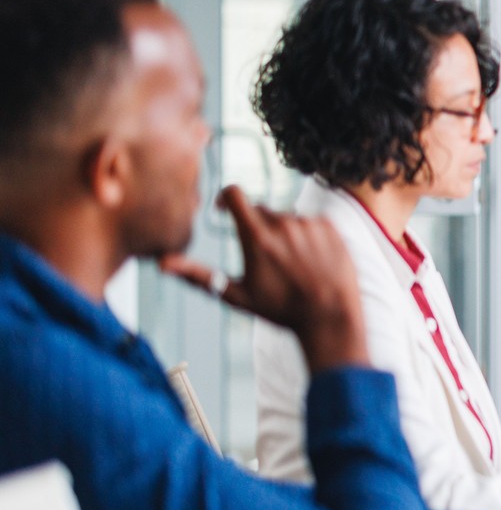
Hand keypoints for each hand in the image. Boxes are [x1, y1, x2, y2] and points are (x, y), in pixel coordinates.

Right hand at [159, 186, 367, 372]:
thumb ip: (198, 275)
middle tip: (264, 258)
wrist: (330, 316)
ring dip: (283, 233)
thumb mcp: (236, 295)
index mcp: (256, 236)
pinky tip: (310, 260)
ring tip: (291, 264)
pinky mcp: (329, 225)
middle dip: (256, 227)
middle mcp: (283, 223)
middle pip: (260, 210)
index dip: (226, 198)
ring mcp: (309, 223)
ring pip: (287, 217)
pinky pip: (310, 222)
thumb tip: (161, 264)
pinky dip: (307, 236)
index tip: (225, 210)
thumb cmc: (280, 310)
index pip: (234, 193)